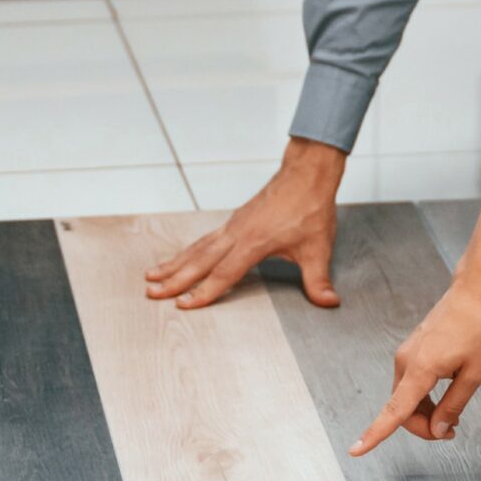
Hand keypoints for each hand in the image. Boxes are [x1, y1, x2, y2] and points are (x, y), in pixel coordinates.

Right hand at [144, 136, 344, 309]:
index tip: (184, 306)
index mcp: (254, 243)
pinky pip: (205, 238)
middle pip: (199, 260)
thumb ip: (318, 279)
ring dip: (174, 263)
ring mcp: (233, 225)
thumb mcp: (318, 248)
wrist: (306, 174)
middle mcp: (237, 233)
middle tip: (151, 292)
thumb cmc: (310, 208)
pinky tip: (181, 258)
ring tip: (151, 276)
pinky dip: (189, 250)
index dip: (204, 292)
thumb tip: (329, 302)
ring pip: (197, 248)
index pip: (223, 274)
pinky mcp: (235, 220)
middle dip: (175, 279)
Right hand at [350, 281, 480, 454]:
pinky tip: (443, 398)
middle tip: (451, 431)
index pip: (395, 410)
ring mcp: (405, 356)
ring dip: (425, 414)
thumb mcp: (473, 375)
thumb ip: (452, 406)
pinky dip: (422, 399)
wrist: (470, 297)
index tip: (355, 450)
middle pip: (403, 411)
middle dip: (424, 427)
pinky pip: (409, 385)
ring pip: (406, 400)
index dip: (375, 434)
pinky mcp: (409, 353)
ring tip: (453, 416)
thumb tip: (437, 430)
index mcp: (420, 368)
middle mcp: (405, 362)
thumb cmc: (476, 331)